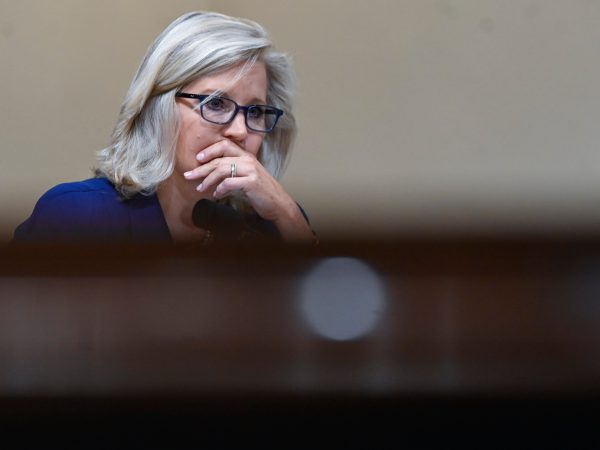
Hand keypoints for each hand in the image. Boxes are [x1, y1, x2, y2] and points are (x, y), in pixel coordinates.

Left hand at [183, 139, 314, 242]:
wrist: (278, 204)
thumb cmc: (262, 192)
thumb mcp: (248, 177)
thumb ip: (234, 172)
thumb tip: (213, 174)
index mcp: (247, 156)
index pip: (225, 145)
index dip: (209, 150)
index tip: (197, 158)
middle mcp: (248, 160)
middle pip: (219, 159)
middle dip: (201, 168)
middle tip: (189, 175)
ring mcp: (251, 170)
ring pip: (221, 170)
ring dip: (207, 180)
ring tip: (200, 188)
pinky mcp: (252, 182)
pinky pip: (229, 183)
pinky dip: (219, 190)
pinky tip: (216, 195)